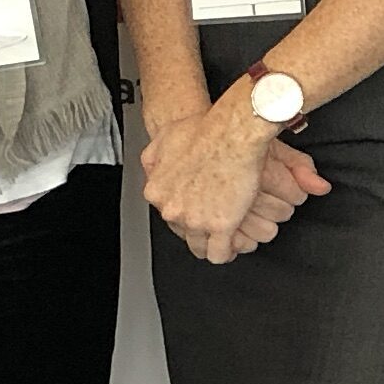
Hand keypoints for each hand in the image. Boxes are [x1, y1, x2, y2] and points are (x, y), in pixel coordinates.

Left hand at [142, 82, 321, 263]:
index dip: (184, 213)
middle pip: (182, 232)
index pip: (167, 213)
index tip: (194, 212)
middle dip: (197, 229)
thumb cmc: (204, 130)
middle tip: (211, 223)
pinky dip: (225, 253)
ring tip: (222, 241)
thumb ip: (154, 159)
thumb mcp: (164, 138)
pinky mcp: (221, 227)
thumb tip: (152, 169)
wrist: (231, 132)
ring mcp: (196, 221)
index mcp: (158, 192)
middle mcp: (173, 209)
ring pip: (199, 247)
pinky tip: (231, 247)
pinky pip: (219, 253)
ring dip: (210, 245)